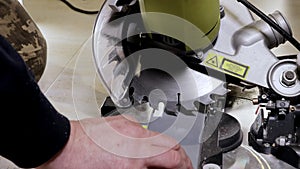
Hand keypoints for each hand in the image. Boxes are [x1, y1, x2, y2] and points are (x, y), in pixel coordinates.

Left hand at [37, 115, 192, 168]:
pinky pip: (144, 130)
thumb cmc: (75, 165)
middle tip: (181, 168)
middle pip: (173, 144)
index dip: (185, 166)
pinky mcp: (120, 121)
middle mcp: (134, 139)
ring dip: (167, 149)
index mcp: (134, 158)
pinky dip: (151, 141)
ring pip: (160, 135)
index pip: (174, 158)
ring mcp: (128, 127)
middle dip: (181, 158)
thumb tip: (155, 168)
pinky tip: (144, 150)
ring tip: (163, 162)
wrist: (55, 144)